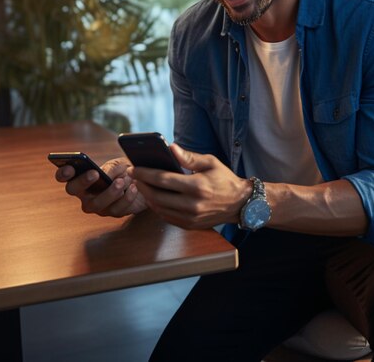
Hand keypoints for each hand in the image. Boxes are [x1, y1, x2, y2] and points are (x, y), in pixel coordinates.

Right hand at [55, 156, 146, 216]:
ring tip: (121, 181)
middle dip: (82, 181)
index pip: (64, 176)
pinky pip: (116, 209)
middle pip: (74, 190)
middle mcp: (85, 194)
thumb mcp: (118, 164)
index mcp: (82, 178)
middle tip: (94, 173)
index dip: (63, 173)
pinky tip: (134, 187)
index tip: (69, 168)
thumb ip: (110, 168)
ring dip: (109, 192)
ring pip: (96, 203)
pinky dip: (126, 197)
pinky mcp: (114, 213)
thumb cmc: (125, 171)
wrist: (144, 181)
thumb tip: (105, 176)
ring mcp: (98, 206)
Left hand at [130, 143, 251, 228]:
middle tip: (133, 176)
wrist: (240, 203)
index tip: (134, 168)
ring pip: (159, 208)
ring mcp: (190, 218)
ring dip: (147, 197)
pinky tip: (153, 196)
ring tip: (141, 185)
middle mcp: (192, 204)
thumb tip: (170, 147)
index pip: (163, 179)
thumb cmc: (224, 179)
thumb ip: (189, 157)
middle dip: (141, 185)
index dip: (145, 174)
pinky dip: (157, 207)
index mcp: (197, 186)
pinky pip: (166, 217)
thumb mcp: (210, 162)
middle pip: (157, 196)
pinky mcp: (189, 225)